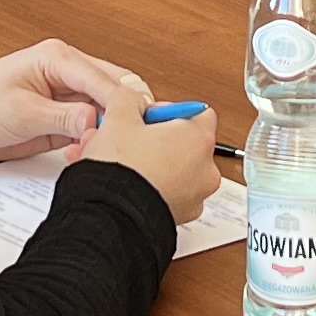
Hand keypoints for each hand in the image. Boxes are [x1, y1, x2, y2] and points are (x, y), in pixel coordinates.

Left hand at [0, 38, 148, 160]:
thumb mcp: (21, 112)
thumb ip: (62, 116)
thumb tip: (97, 119)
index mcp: (59, 58)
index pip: (106, 78)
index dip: (125, 103)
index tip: (137, 127)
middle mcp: (70, 71)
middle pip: (116, 89)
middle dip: (124, 116)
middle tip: (127, 142)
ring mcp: (70, 94)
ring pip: (109, 109)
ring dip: (110, 130)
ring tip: (100, 150)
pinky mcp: (67, 115)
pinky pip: (95, 126)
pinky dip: (96, 140)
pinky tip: (84, 153)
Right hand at [77, 82, 222, 224]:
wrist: (110, 217)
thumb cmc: (121, 170)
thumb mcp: (118, 119)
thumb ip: (128, 99)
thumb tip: (129, 98)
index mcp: (199, 140)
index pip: (198, 112)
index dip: (170, 110)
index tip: (148, 116)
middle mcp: (205, 170)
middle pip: (185, 143)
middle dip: (157, 139)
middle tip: (129, 139)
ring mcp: (194, 197)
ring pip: (174, 170)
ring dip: (151, 164)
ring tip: (119, 162)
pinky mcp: (179, 217)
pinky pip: (167, 193)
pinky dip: (150, 187)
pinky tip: (123, 183)